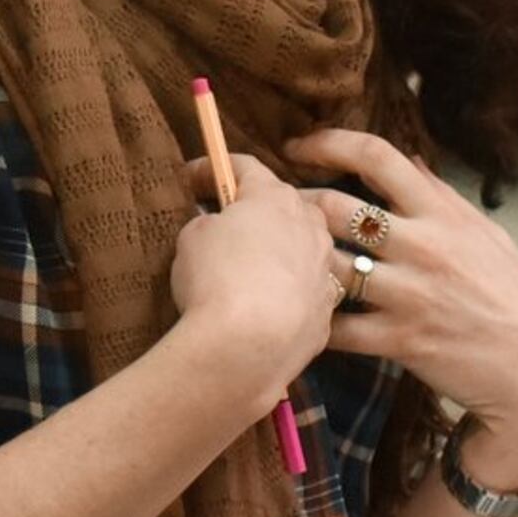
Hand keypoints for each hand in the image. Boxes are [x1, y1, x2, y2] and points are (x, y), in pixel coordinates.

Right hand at [166, 152, 339, 406]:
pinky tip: (265, 311)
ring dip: (280, 253)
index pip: (246, 167)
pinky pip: (305, 295)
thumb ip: (208, 223)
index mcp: (276, 198)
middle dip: (258, 211)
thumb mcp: (193, 238)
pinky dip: (287, 296)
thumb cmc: (215, 279)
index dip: (215, 168)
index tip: (191, 179)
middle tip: (226, 225)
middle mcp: (311, 228)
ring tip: (250, 271)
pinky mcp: (326, 316)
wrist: (247, 349)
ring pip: (304, 250)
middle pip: (286, 207)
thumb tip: (217, 227)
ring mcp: (325, 273)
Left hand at [288, 128, 517, 482]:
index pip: (377, 155)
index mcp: (443, 213)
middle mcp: (423, 246)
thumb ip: (442, 197)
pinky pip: (338, 328)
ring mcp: (409, 294)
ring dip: (298, 262)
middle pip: (335, 207)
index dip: (328, 141)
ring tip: (279, 262)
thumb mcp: (486, 234)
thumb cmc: (514, 297)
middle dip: (296, 205)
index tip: (299, 147)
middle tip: (273, 212)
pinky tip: (304, 317)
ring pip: (328, 265)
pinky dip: (315, 321)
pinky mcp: (400, 339)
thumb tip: (407, 160)